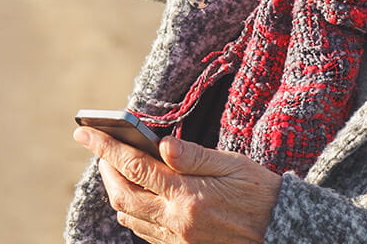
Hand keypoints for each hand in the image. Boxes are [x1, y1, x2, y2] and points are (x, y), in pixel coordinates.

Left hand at [76, 127, 281, 242]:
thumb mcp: (233, 165)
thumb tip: (161, 143)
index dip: (105, 147)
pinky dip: (133, 210)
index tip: (84, 133)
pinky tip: (139, 195)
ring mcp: (177, 240)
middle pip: (122, 195)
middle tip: (100, 149)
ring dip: (117, 190)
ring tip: (117, 168)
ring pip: (129, 215)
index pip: (134, 166)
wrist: (282, 230)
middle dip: (105, 169)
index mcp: (188, 197)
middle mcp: (176, 222)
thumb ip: (193, 156)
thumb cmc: (260, 194)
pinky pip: (144, 230)